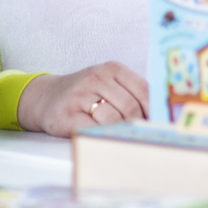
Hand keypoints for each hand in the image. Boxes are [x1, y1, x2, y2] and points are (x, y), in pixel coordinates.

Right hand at [17, 63, 148, 137]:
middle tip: (140, 136)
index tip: (160, 125)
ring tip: (119, 136)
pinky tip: (103, 137)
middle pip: (131, 108)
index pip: (144, 91)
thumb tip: (160, 117)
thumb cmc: (84, 94)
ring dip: (120, 132)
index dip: (154, 111)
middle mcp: (97, 78)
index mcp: (112, 69)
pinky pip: (95, 130)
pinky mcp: (69, 115)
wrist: (46, 97)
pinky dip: (103, 137)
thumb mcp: (109, 84)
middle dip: (137, 125)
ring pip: (114, 120)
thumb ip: (132, 94)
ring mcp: (81, 95)